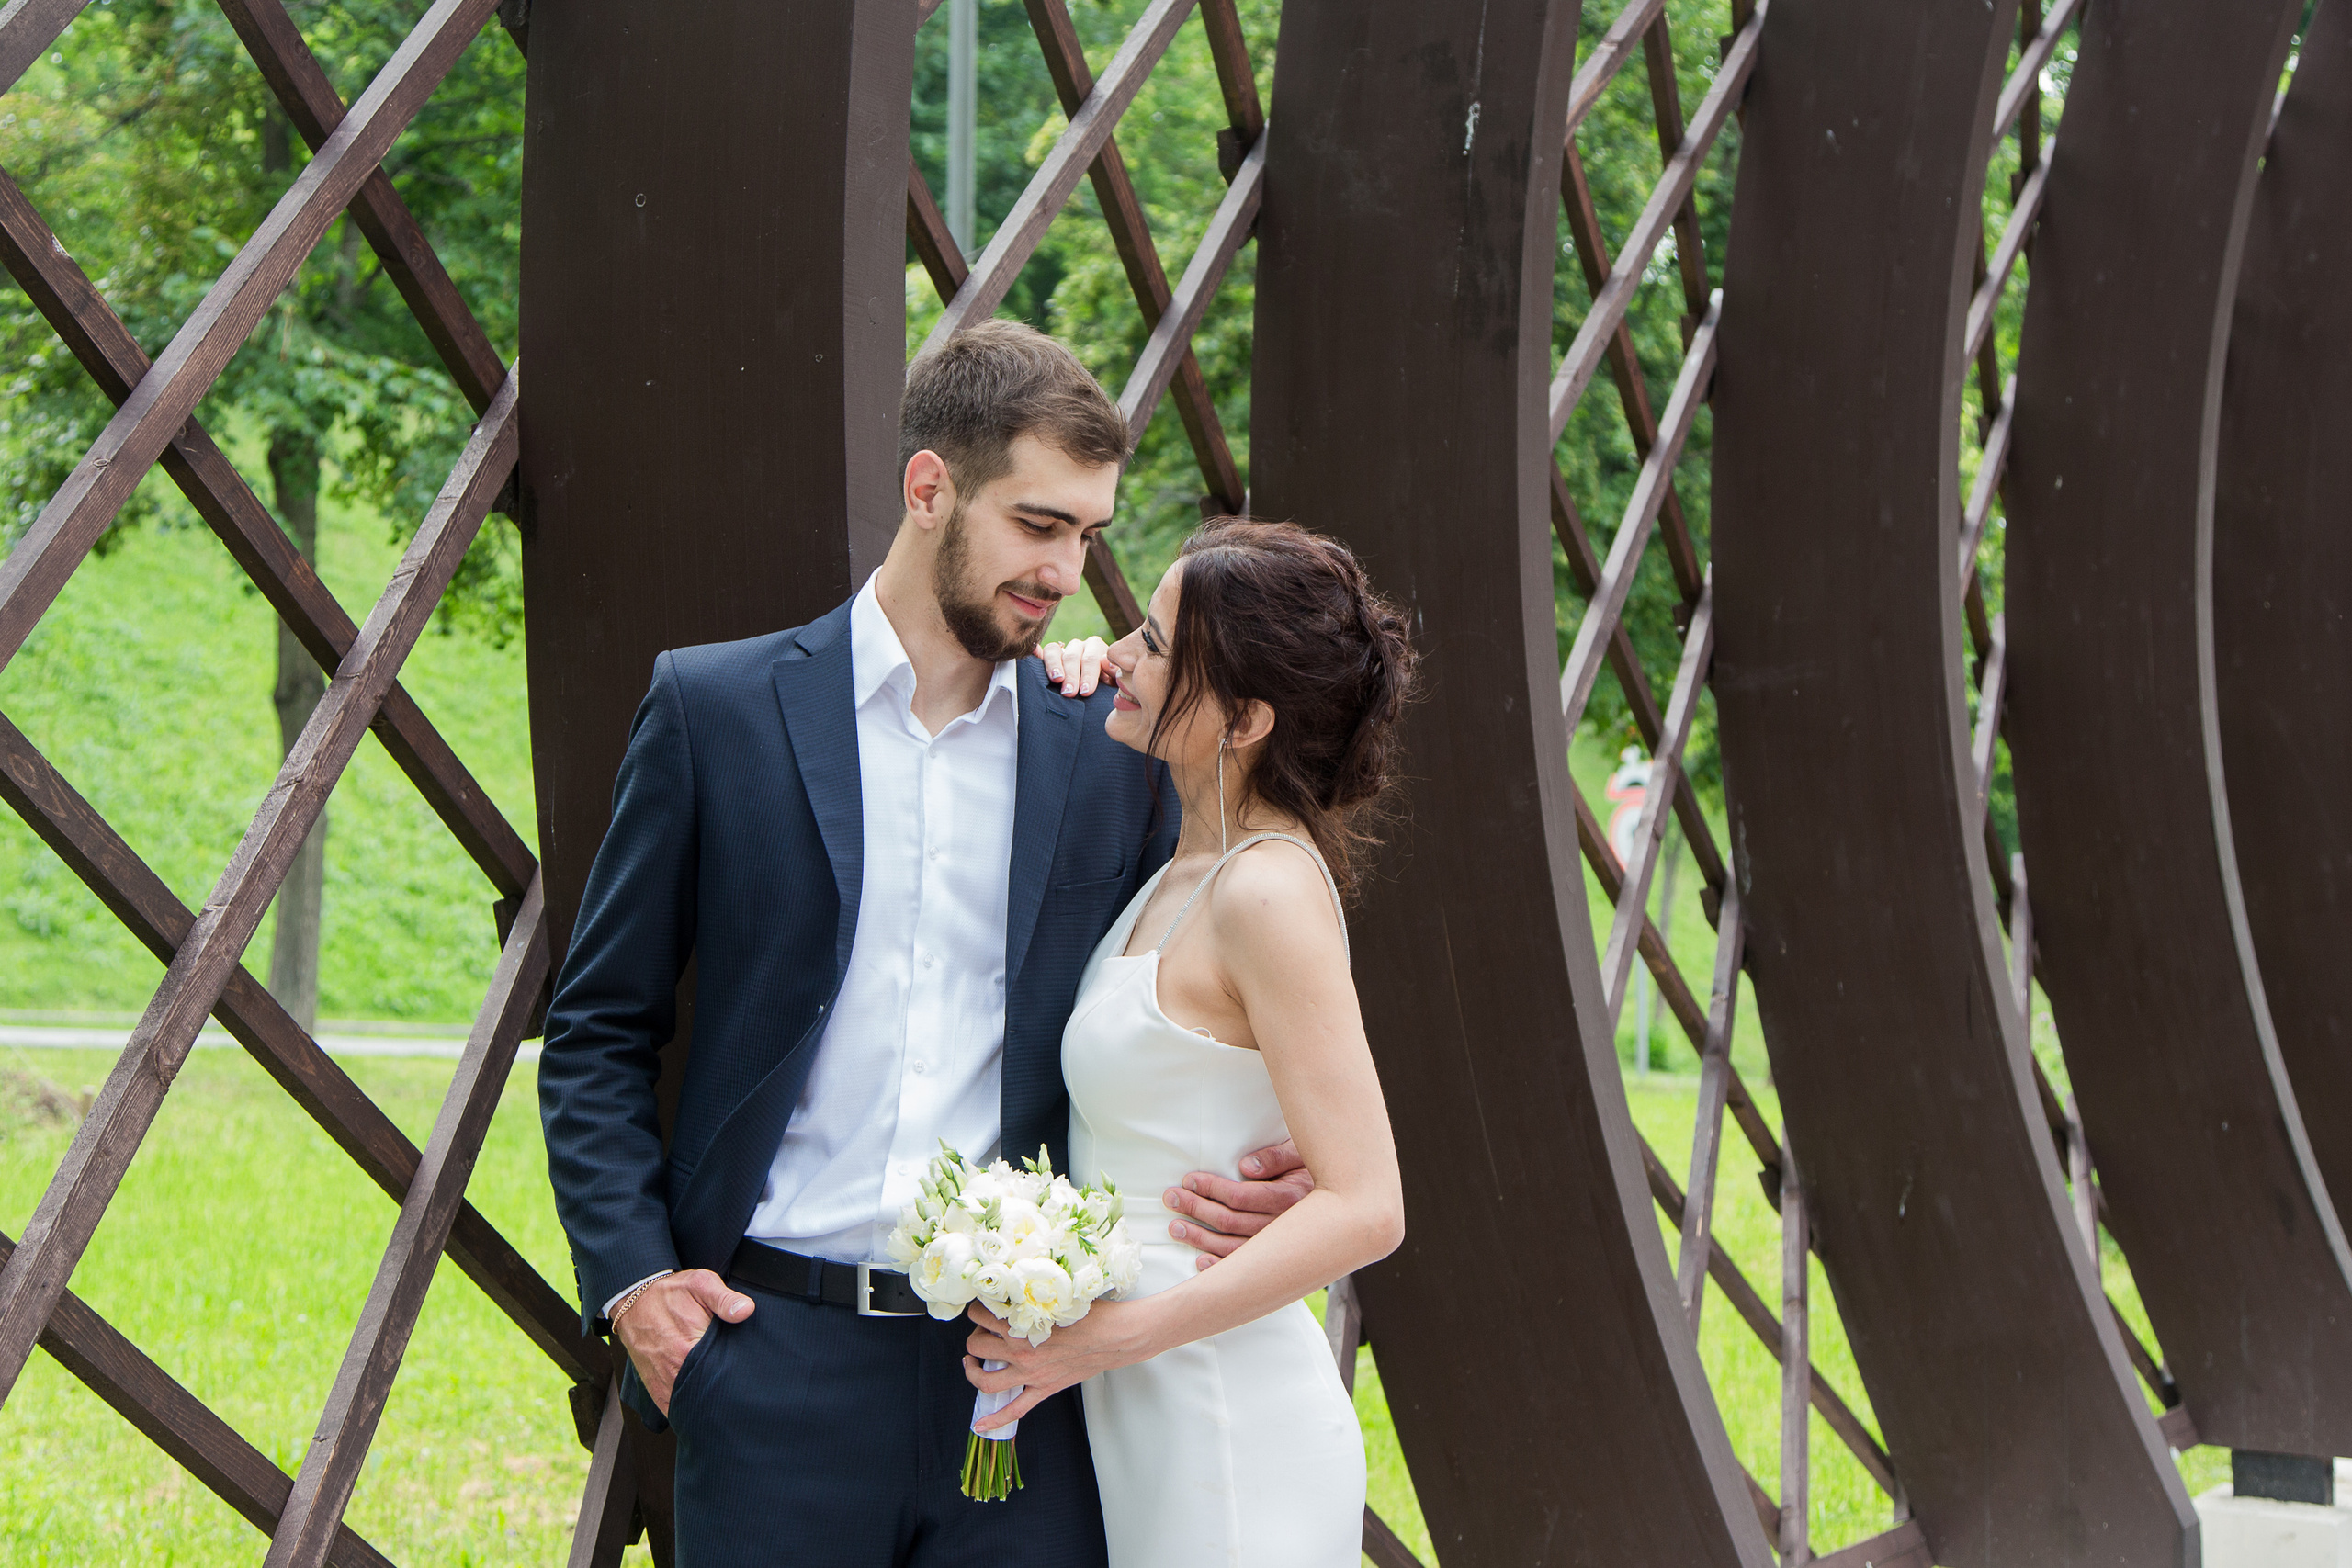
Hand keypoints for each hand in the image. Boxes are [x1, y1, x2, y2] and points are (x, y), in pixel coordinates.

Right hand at [613, 1270, 754, 1415]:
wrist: (634, 1301)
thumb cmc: (671, 1293)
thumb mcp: (700, 1284)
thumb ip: (724, 1298)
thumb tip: (746, 1310)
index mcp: (688, 1348)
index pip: (721, 1375)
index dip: (738, 1378)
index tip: (749, 1378)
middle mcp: (674, 1371)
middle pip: (707, 1395)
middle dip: (725, 1396)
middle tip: (741, 1393)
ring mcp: (663, 1383)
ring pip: (690, 1407)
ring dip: (706, 1406)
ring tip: (724, 1403)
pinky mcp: (656, 1389)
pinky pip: (673, 1410)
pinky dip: (688, 1410)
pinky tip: (703, 1407)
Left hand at [963, 1299, 1156, 1429]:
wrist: (1116, 1336)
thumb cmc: (1092, 1314)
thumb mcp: (1056, 1298)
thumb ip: (1032, 1299)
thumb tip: (1016, 1292)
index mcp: (1022, 1325)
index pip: (982, 1315)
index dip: (980, 1309)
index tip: (985, 1306)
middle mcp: (1021, 1352)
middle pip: (976, 1345)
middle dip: (976, 1336)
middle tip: (984, 1331)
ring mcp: (1030, 1375)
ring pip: (985, 1380)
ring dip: (973, 1371)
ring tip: (972, 1363)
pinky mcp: (1043, 1390)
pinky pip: (1014, 1410)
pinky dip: (994, 1420)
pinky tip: (979, 1425)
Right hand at [1035, 636, 1111, 696]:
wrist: (1093, 693)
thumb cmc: (1104, 690)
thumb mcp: (1113, 683)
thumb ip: (1114, 675)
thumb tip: (1108, 665)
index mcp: (1096, 648)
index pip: (1092, 659)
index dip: (1089, 675)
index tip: (1086, 691)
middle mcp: (1078, 646)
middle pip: (1073, 657)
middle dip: (1072, 675)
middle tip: (1069, 692)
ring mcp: (1061, 650)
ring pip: (1054, 651)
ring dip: (1054, 666)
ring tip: (1056, 680)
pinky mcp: (1047, 657)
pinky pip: (1041, 652)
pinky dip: (1036, 653)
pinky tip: (1034, 654)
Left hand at [1166, 1139, 1314, 1270]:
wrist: (1347, 1203)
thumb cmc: (1317, 1170)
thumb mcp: (1303, 1153)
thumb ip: (1277, 1157)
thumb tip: (1246, 1165)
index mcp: (1291, 1199)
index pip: (1241, 1197)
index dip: (1211, 1188)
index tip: (1188, 1180)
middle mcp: (1286, 1228)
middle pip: (1231, 1222)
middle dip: (1196, 1209)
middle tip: (1171, 1199)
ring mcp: (1282, 1249)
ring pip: (1234, 1248)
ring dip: (1200, 1238)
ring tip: (1175, 1228)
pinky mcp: (1279, 1262)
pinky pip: (1247, 1269)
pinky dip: (1221, 1267)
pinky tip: (1200, 1261)